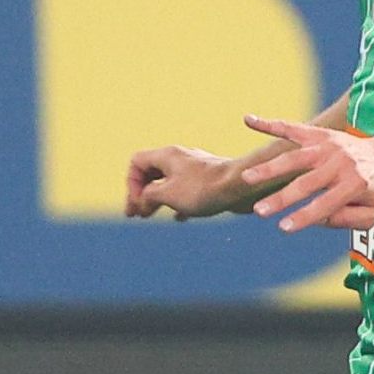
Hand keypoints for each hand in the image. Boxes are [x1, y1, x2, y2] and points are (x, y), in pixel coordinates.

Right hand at [125, 145, 242, 219]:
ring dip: (157, 199)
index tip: (138, 202)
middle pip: (151, 172)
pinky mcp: (208, 180)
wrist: (241, 186)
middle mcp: (179, 158)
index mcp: (167, 156)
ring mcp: (195, 169)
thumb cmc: (204, 188)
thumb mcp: (168, 194)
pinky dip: (178, 203)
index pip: (137, 162)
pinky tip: (179, 218)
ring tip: (149, 215)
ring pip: (168, 182)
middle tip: (135, 214)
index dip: (132, 184)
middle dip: (141, 193)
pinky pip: (186, 190)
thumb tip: (142, 201)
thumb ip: (149, 196)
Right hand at [240, 115, 373, 231]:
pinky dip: (269, 124)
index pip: (327, 204)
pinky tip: (248, 120)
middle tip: (259, 211)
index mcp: (356, 183)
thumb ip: (347, 220)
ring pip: (294, 157)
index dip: (305, 216)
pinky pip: (292, 128)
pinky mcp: (318, 135)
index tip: (283, 228)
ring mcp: (328, 146)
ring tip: (246, 178)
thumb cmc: (373, 193)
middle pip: (306, 182)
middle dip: (281, 198)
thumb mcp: (370, 214)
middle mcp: (341, 162)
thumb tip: (319, 219)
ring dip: (269, 168)